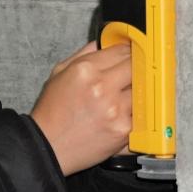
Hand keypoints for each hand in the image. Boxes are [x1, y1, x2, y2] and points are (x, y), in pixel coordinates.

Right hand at [29, 41, 132, 175]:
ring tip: (125, 97)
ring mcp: (116, 110)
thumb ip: (83, 55)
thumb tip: (104, 44)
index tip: (132, 54)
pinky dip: (138, 113)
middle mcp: (103, 87)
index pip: (122, 51)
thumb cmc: (51, 113)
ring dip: (138, 91)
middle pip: (138, 67)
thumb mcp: (59, 74)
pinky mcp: (124, 130)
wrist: (49, 147)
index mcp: (86, 70)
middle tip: (132, 74)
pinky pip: (142, 114)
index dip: (129, 51)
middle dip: (137, 68)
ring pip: (144, 90)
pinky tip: (124, 114)